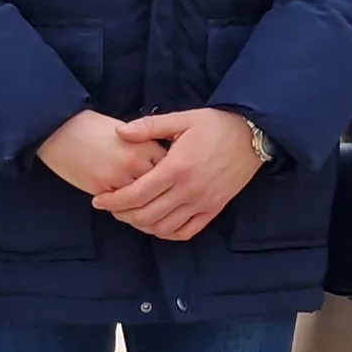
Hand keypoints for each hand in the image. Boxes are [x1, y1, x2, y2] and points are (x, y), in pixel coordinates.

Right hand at [37, 109, 163, 199]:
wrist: (60, 130)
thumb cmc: (92, 127)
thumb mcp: (126, 131)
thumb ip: (145, 147)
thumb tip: (159, 165)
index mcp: (144, 145)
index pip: (169, 168)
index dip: (168, 176)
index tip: (167, 180)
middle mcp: (135, 163)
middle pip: (159, 188)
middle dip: (159, 194)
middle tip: (159, 199)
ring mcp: (118, 178)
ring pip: (141, 202)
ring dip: (143, 207)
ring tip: (143, 207)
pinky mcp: (102, 190)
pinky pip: (121, 208)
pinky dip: (125, 210)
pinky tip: (125, 208)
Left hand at [92, 108, 266, 240]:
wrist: (252, 135)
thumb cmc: (215, 124)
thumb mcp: (182, 119)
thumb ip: (149, 127)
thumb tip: (119, 132)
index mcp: (177, 168)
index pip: (137, 193)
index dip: (114, 201)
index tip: (99, 200)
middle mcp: (189, 190)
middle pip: (146, 214)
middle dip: (123, 214)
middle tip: (111, 208)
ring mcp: (203, 203)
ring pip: (164, 227)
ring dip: (142, 225)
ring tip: (131, 215)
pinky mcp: (214, 209)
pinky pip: (186, 232)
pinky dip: (167, 233)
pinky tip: (157, 224)